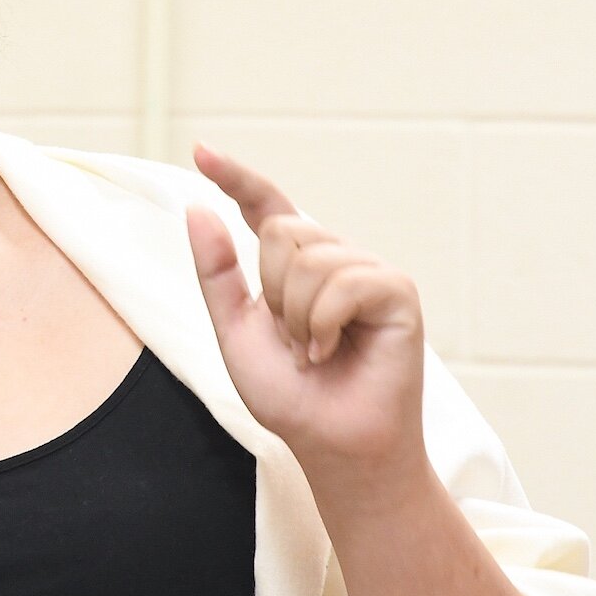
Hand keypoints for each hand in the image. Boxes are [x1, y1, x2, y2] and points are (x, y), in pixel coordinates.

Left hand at [186, 143, 426, 484]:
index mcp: (294, 267)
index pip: (265, 206)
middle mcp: (335, 259)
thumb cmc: (291, 397)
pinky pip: (345, 281)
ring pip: (310, 257)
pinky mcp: (398, 292)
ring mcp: (369, 272)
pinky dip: (325, 323)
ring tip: (314, 351)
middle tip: (292, 341)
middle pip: (283, 231)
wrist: (331, 444)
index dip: (235, 177)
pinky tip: (333, 352)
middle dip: (272, 292)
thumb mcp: (234, 331)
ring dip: (298, 317)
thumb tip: (197, 208)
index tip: (201, 151)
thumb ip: (217, 272)